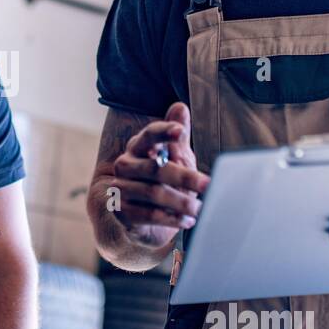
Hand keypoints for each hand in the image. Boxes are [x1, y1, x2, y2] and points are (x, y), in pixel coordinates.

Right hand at [109, 102, 209, 245]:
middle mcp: (125, 165)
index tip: (180, 132)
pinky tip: (188, 220)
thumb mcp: (174, 157)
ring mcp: (120, 188)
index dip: (164, 132)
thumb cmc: (163, 181)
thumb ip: (176, 136)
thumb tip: (180, 107)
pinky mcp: (122, 210)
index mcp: (137, 147)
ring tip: (200, 208)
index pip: (149, 135)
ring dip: (181, 202)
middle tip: (208, 184)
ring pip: (153, 193)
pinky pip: (148, 214)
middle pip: (154, 168)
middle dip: (184, 177)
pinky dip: (171, 219)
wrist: (143, 217)